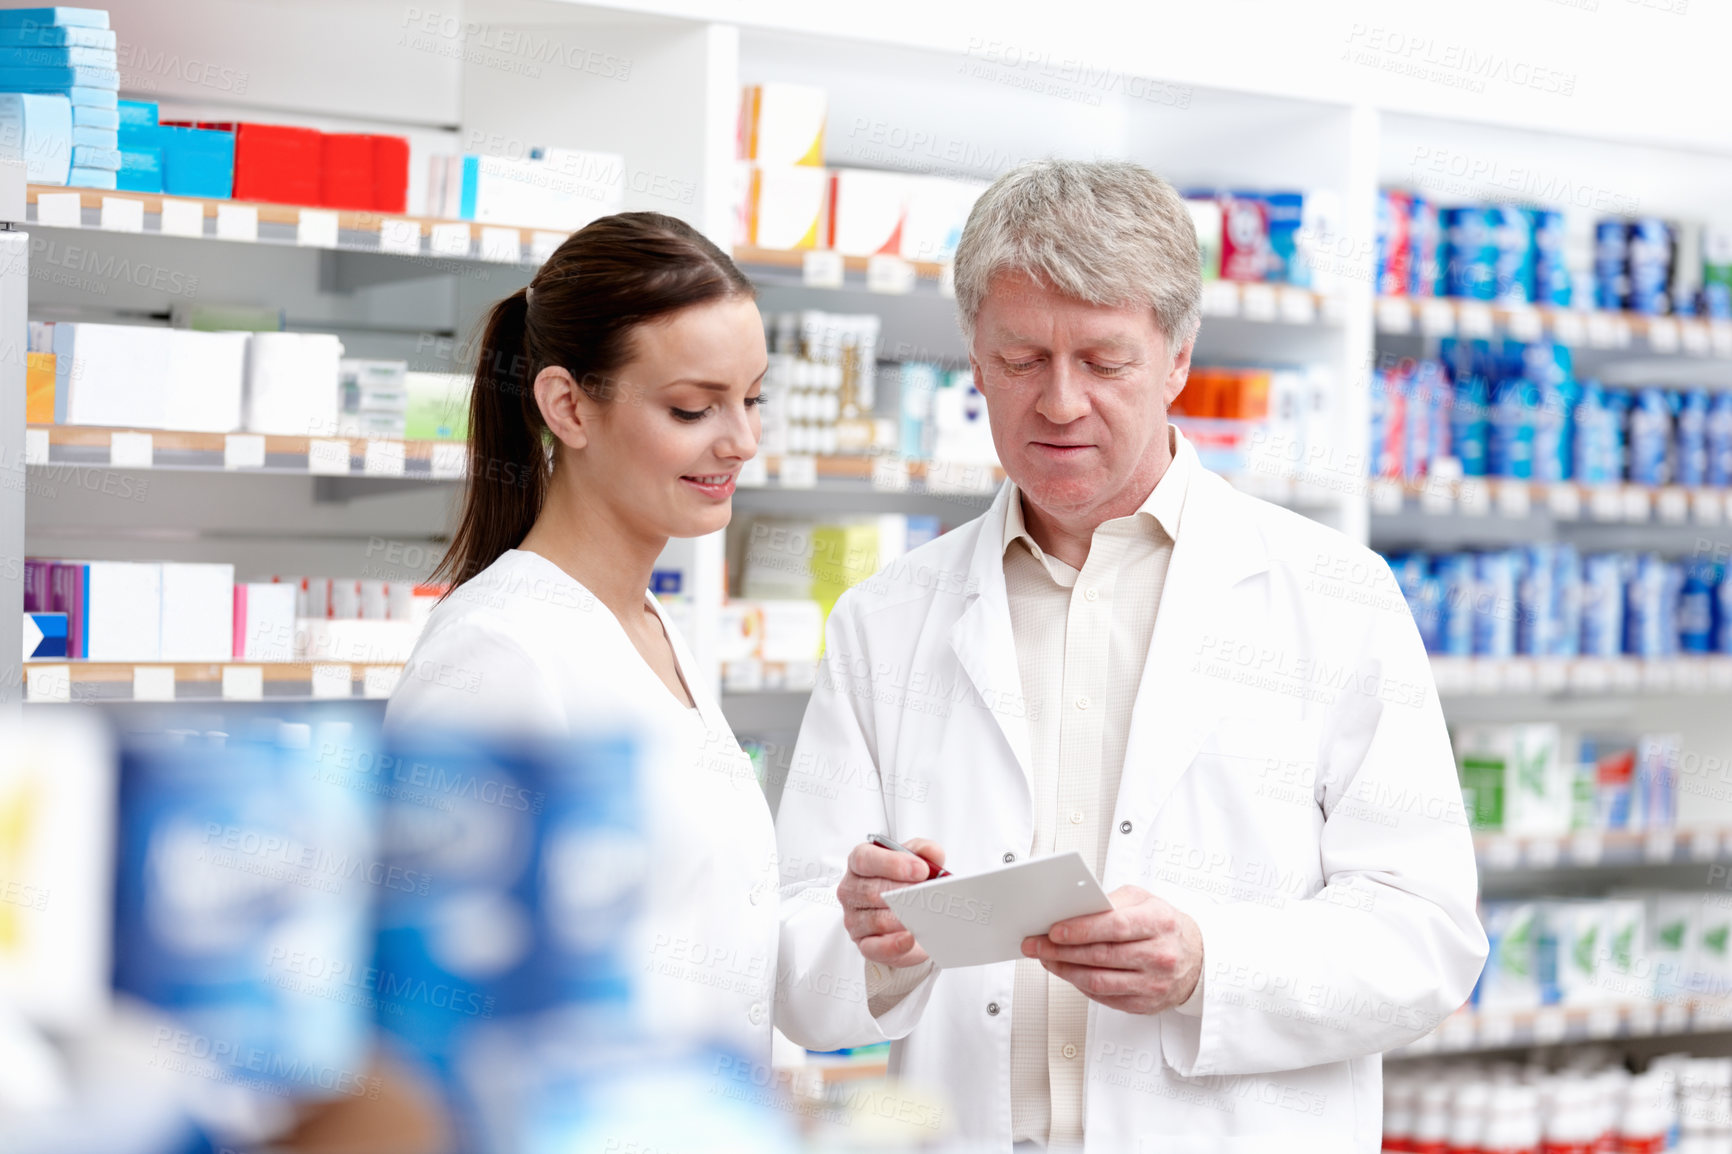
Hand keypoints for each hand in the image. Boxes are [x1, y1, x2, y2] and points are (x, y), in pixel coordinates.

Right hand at [837, 838, 946, 967]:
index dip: (892, 863)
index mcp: (860, 863)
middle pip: (871, 891)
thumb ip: (924, 850)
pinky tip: (911, 937)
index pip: (864, 859)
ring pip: (876, 920)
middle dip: (903, 893)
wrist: (910, 915)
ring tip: (925, 915)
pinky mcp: (864, 944)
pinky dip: (894, 945)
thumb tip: (931, 853)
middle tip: (927, 894)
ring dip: (903, 918)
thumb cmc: (906, 883)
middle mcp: (852, 890)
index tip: (920, 869)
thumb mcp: (917, 860)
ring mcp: (854, 919)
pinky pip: (875, 948)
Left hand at [1021, 886, 1201, 1014]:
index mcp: (1160, 922)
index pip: (1115, 927)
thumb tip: (1075, 909)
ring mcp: (1153, 983)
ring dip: (1065, 970)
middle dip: (1061, 951)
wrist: (1195, 958)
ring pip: (1099, 981)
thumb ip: (1111, 901)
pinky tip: (1068, 973)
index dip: (1081, 930)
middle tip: (1038, 945)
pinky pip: (1104, 997)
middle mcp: (1159, 955)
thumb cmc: (1164, 925)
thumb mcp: (1144, 900)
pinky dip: (1080, 985)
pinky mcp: (1145, 1004)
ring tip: (1046, 959)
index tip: (1054, 930)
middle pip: (1101, 956)